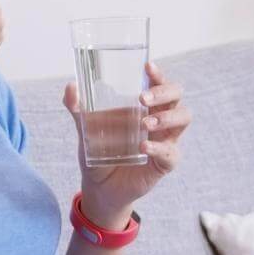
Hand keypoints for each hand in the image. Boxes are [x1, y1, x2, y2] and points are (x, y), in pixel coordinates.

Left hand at [62, 61, 190, 226]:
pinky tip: (143, 146)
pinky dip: (158, 147)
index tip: (147, 66)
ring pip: (182, 119)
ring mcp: (165, 140)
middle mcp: (159, 119)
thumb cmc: (99, 153)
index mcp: (145, 106)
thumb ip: (78, 109)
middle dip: (164, 93)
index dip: (158, 74)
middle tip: (143, 98)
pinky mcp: (165, 162)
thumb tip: (71, 86)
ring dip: (166, 117)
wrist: (100, 188)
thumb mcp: (86, 129)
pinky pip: (171, 152)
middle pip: (177, 97)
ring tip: (145, 123)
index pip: (159, 83)